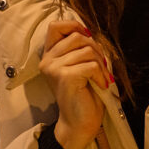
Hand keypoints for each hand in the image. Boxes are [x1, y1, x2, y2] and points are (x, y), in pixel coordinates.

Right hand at [40, 20, 111, 148]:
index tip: (88, 36)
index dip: (74, 25)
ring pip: (86, 50)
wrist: (79, 123)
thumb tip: (90, 33)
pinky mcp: (65, 77)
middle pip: (77, 36)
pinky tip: (100, 85)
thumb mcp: (80, 66)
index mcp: (49, 55)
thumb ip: (80, 49)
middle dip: (95, 48)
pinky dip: (101, 74)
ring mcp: (54, 68)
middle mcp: (47, 60)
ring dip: (100, 64)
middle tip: (100, 66)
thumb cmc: (83, 95)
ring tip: (100, 78)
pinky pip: (90, 65)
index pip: (55, 26)